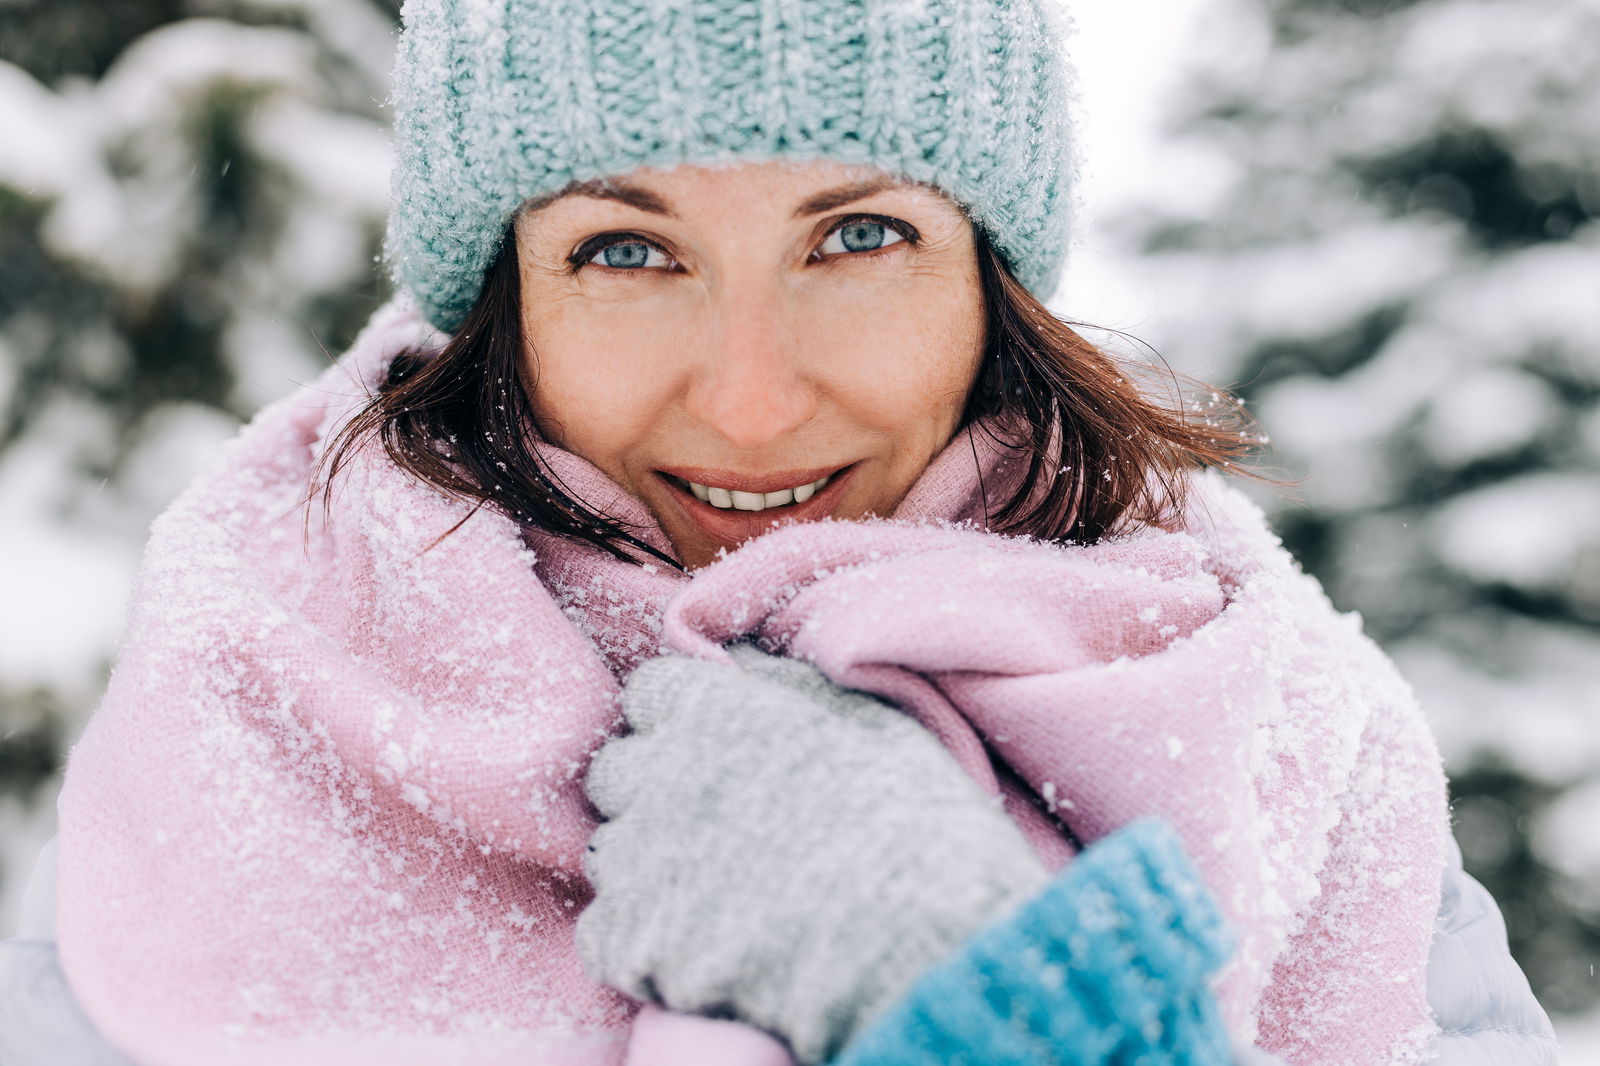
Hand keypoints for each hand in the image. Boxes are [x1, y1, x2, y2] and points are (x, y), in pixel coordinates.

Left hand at [577, 645, 1048, 1064]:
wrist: (916, 943)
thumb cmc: (913, 824)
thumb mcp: (871, 720)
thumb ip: (787, 683)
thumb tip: (737, 662)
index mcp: (715, 710)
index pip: (650, 692)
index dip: (681, 721)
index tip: (717, 751)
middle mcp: (661, 774)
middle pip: (615, 771)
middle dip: (652, 792)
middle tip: (715, 827)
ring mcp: (640, 860)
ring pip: (609, 853)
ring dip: (649, 869)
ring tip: (718, 898)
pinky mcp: (633, 941)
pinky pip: (604, 934)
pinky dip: (641, 945)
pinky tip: (700, 952)